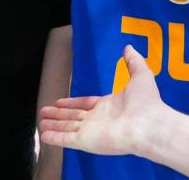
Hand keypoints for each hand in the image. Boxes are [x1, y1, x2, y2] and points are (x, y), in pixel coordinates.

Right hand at [39, 45, 167, 155]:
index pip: (85, 104)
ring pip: (67, 127)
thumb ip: (132, 62)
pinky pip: (66, 139)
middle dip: (59, 114)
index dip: (72, 103)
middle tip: (45, 112)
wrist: (148, 124)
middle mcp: (99, 120)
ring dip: (54, 124)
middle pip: (73, 117)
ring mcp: (92, 132)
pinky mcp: (86, 141)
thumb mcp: (140, 75)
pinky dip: (55, 137)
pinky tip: (44, 135)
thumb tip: (129, 48)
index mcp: (109, 106)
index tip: (60, 101)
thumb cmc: (146, 102)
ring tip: (41, 122)